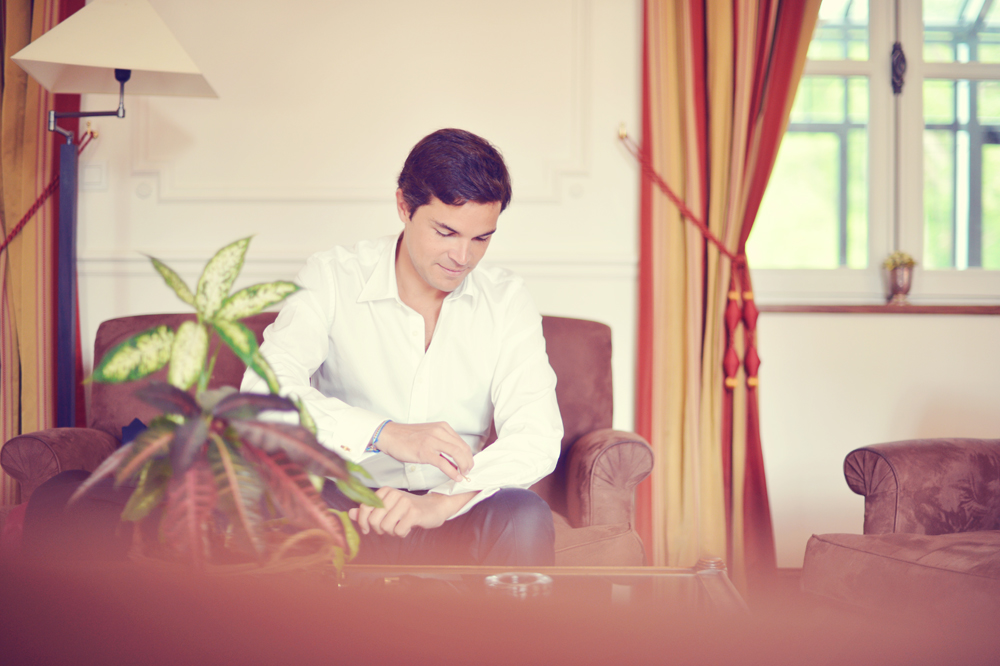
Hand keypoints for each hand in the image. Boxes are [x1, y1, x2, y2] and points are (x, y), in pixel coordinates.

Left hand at [347, 488, 476, 536]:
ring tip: (398, 527)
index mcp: (385, 491)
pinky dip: (401, 533)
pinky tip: (407, 528)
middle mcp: (393, 494)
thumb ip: (368, 511)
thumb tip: (350, 514)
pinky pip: (398, 530)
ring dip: (391, 532)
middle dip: (378, 529)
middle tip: (388, 528)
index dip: (363, 522)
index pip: (364, 509)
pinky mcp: (414, 512)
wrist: (434, 507)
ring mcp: (404, 502)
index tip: (367, 529)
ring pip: (385, 527)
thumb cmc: (408, 509)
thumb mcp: (388, 508)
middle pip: (373, 520)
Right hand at [375, 421, 473, 482]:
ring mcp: (432, 441)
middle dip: (468, 462)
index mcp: (442, 427)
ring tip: (463, 474)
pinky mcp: (425, 451)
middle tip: (468, 471)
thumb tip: (453, 458)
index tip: (468, 464)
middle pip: (463, 448)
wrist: (390, 435)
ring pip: (457, 454)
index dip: (468, 455)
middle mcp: (440, 432)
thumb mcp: (429, 435)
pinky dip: (452, 472)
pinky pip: (444, 463)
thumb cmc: (407, 437)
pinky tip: (455, 477)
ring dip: (463, 466)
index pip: (462, 442)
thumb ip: (442, 443)